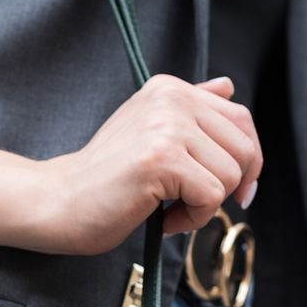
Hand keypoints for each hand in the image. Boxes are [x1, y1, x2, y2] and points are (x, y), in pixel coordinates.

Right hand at [32, 74, 262, 255]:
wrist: (58, 202)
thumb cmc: (103, 179)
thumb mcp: (147, 131)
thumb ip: (188, 108)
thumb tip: (228, 86)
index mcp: (169, 88)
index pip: (241, 118)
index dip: (248, 160)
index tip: (237, 190)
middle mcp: (171, 99)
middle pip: (244, 147)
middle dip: (229, 186)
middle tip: (193, 204)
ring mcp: (167, 127)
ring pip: (231, 174)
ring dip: (205, 206)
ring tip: (170, 211)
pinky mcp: (162, 160)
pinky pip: (211, 196)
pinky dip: (193, 219)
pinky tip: (164, 219)